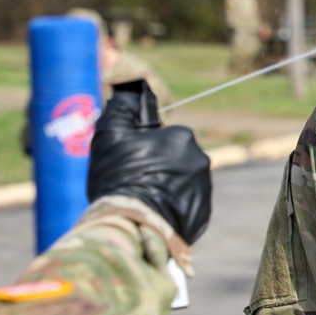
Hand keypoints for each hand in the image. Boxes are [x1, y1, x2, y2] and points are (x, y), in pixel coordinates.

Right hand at [88, 80, 211, 243]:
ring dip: (165, 187)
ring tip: (142, 201)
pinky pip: (185, 205)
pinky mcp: (202, 213)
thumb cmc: (119, 177)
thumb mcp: (111, 135)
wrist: (132, 225)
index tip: (130, 162)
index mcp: (182, 137)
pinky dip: (171, 207)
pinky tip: (153, 214)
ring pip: (180, 182)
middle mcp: (200, 159)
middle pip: (174, 159)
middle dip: (157, 167)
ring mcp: (204, 188)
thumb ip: (122, 108)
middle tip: (134, 183)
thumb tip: (131, 88)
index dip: (143, 149)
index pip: (163, 137)